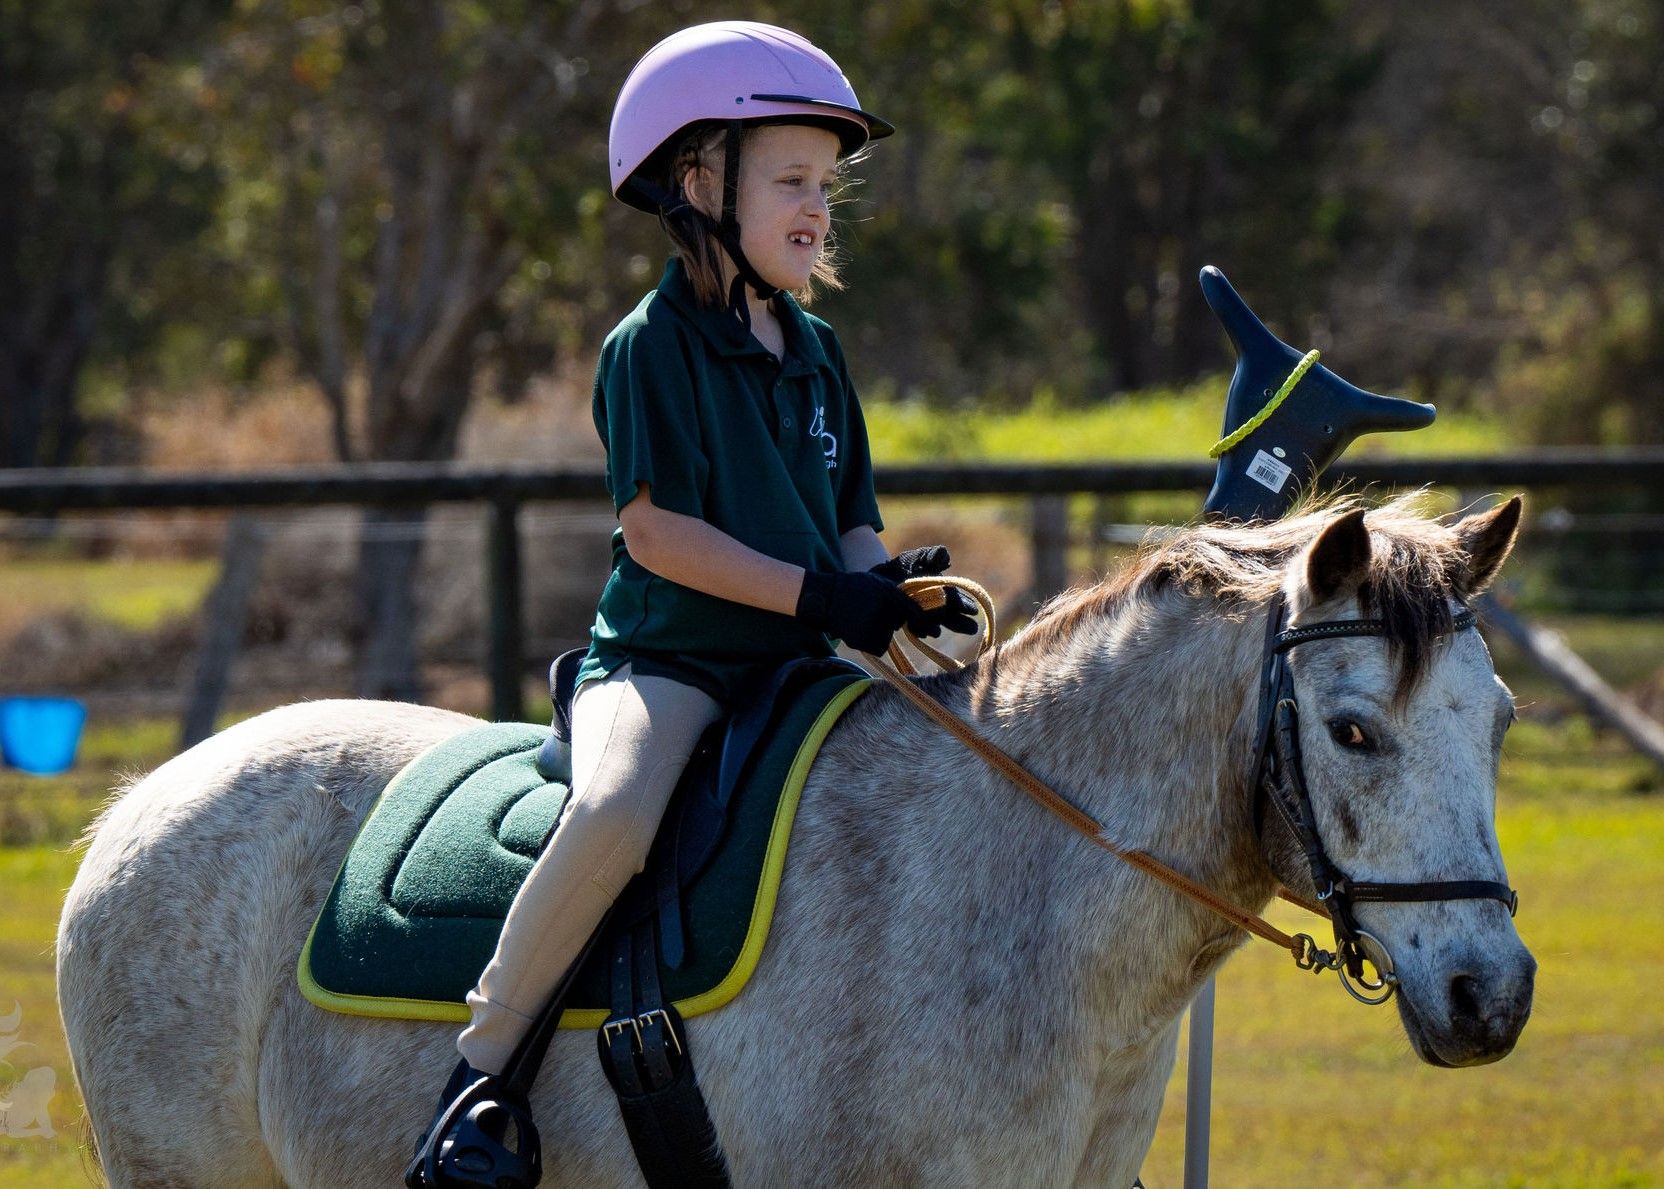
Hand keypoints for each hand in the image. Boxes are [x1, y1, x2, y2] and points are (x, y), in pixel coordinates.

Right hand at [795, 570, 934, 654]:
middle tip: (873, 611)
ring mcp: (873, 628)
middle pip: (898, 624)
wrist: (825, 598)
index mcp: (890, 596)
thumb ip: (898, 595)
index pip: (915, 614)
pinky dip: (870, 640)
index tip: (935, 633)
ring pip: (886, 637)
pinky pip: (876, 646)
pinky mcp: (863, 641)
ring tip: (863, 618)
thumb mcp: (878, 583)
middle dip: (892, 621)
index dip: (926, 625)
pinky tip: (858, 628)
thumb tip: (920, 609)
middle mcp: (885, 612)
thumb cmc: (853, 587)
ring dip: (880, 631)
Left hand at [868, 545, 977, 636]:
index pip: (955, 598)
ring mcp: (920, 616)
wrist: (877, 578)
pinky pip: (916, 628)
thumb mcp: (915, 558)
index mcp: (940, 590)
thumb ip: (930, 556)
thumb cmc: (901, 567)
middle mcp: (933, 605)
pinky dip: (919, 629)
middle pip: (950, 616)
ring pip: (933, 624)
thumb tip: (944, 553)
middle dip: (960, 623)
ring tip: (937, 631)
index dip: (964, 604)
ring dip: (935, 627)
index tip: (973, 610)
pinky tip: (920, 630)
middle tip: (972, 629)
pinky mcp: (906, 622)